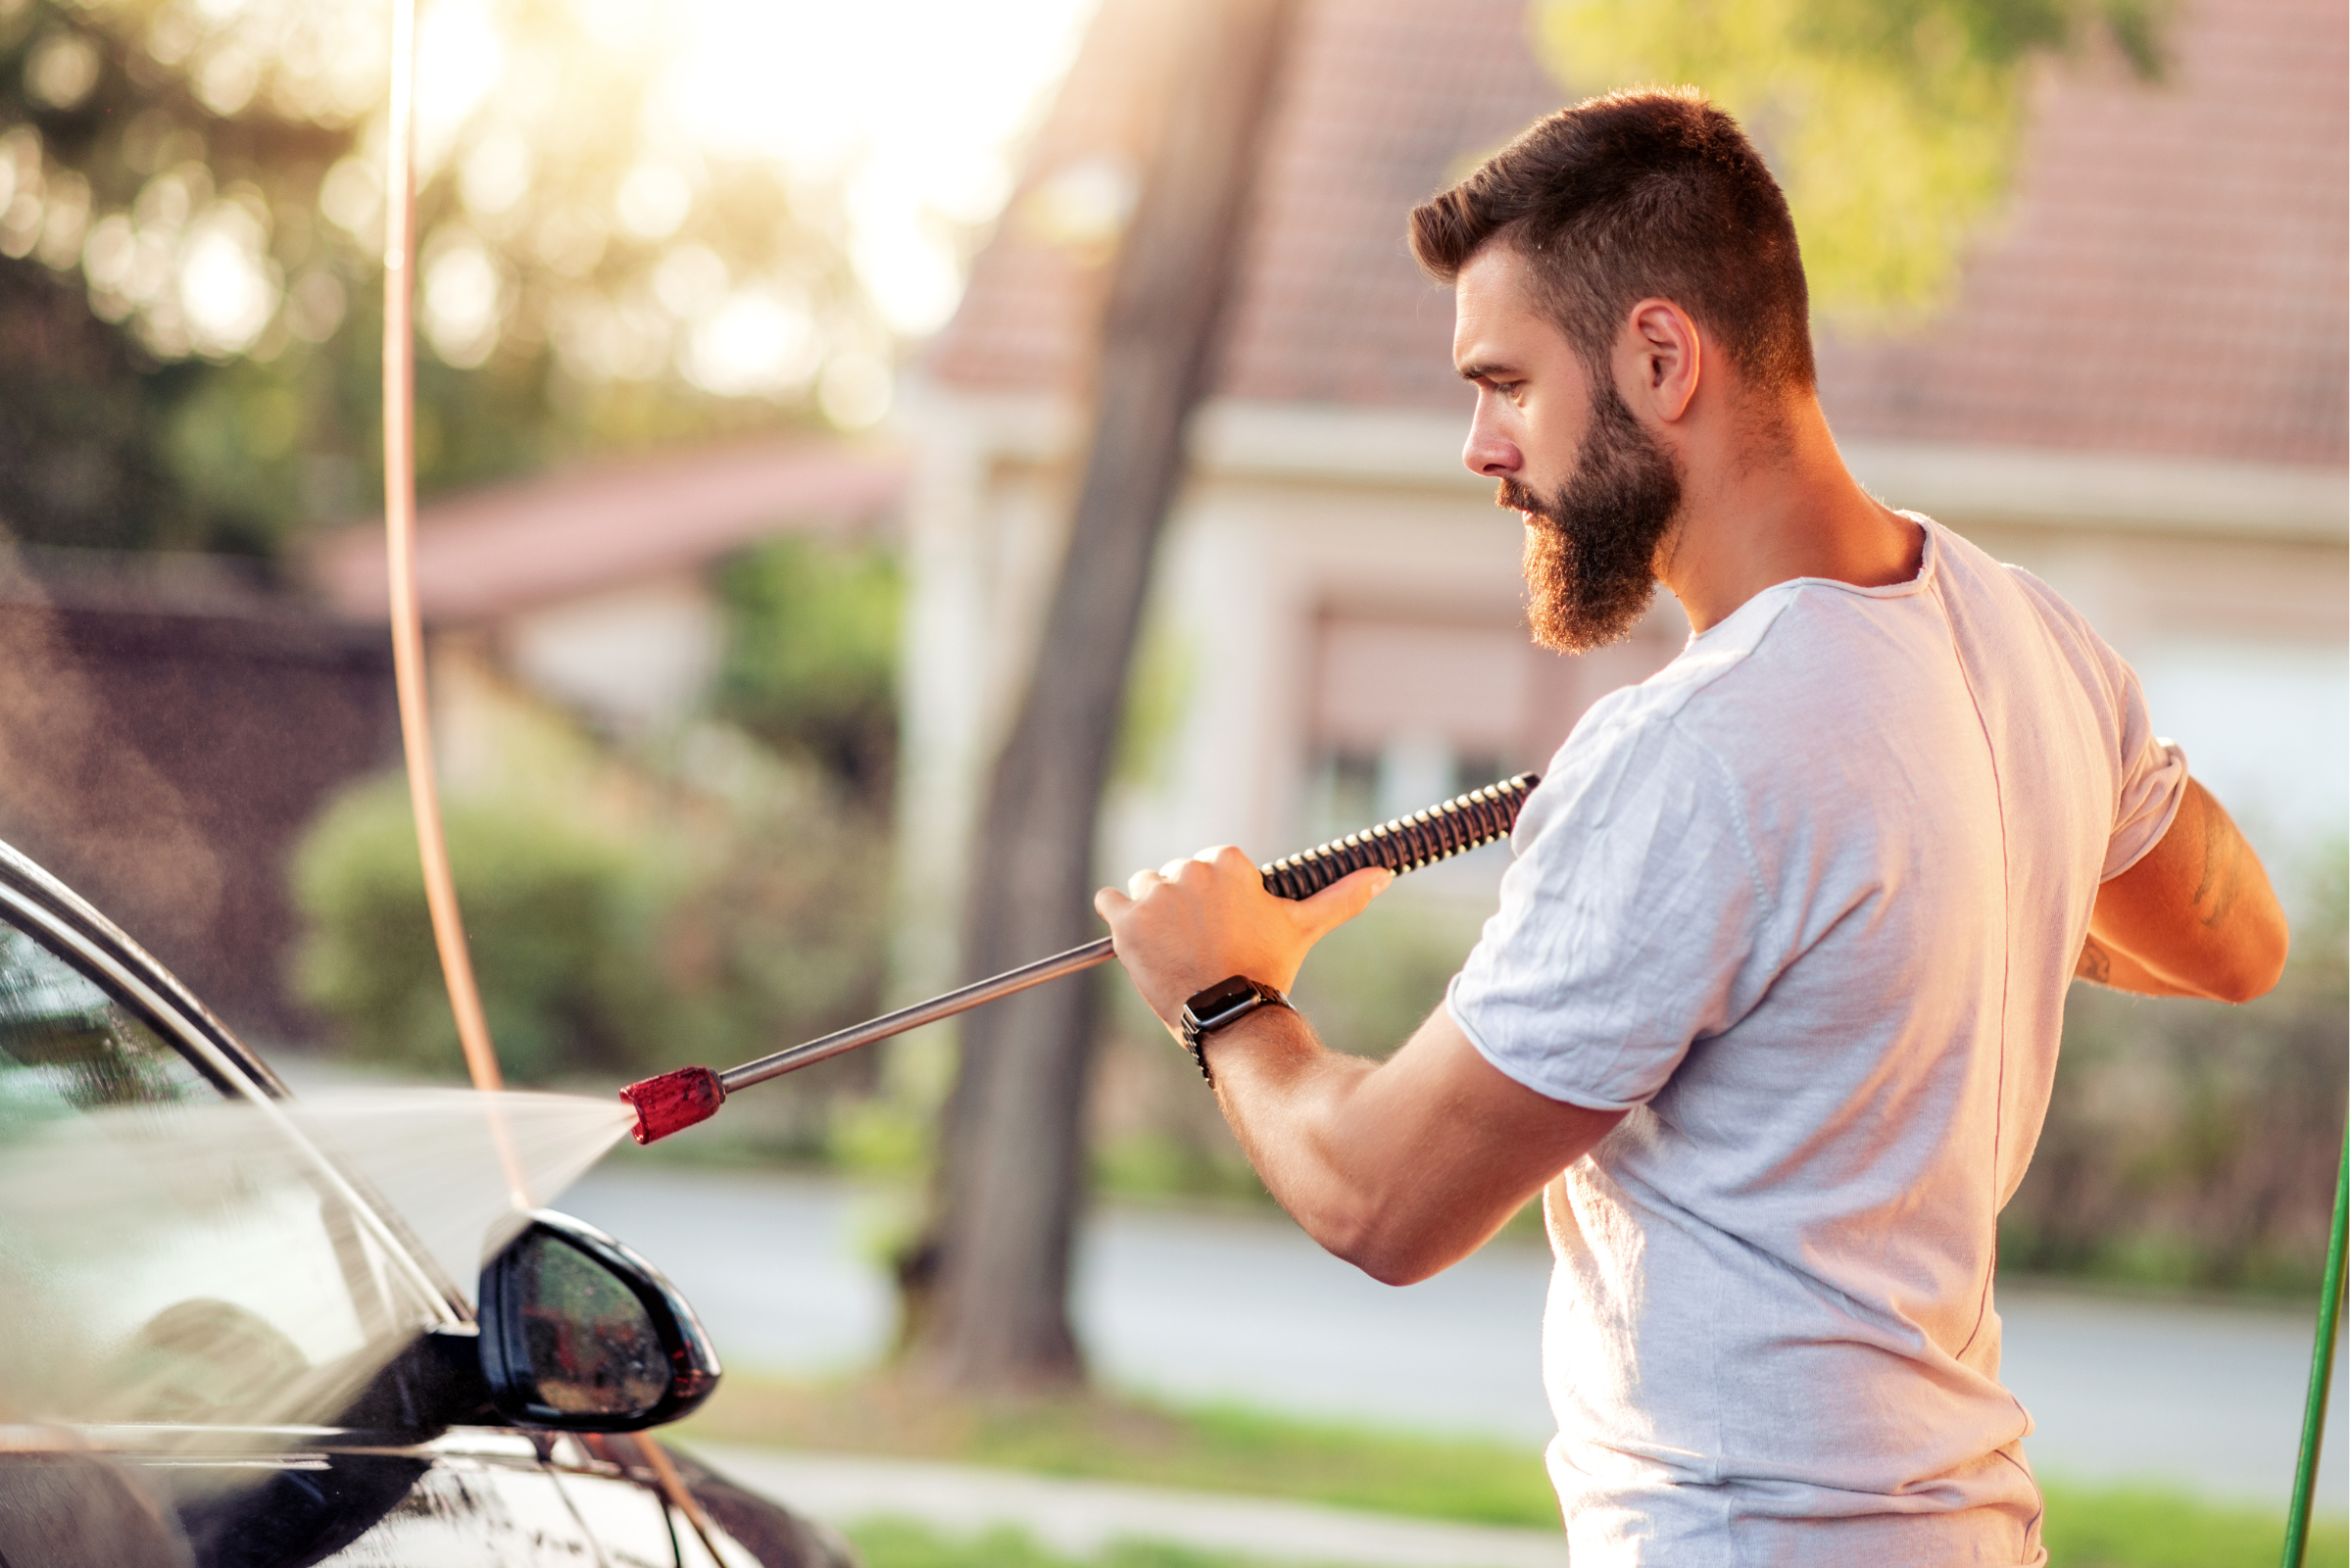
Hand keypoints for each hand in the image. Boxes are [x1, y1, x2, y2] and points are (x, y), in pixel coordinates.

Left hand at [1093, 847, 1391, 1030]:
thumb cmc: (1266, 971)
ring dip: (1153, 912)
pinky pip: (1108, 900)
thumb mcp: (1303, 929)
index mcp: (1229, 863)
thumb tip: (1385, 874)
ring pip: (1145, 887)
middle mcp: (1190, 870)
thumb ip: (1341, 897)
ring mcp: (1155, 895)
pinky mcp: (1125, 921)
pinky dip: (1117, 916)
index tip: (1226, 927)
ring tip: (1177, 949)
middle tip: (1204, 945)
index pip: (1213, 865)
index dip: (1218, 898)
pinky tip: (1140, 940)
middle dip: (1186, 906)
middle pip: (1177, 875)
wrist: (1227, 1017)